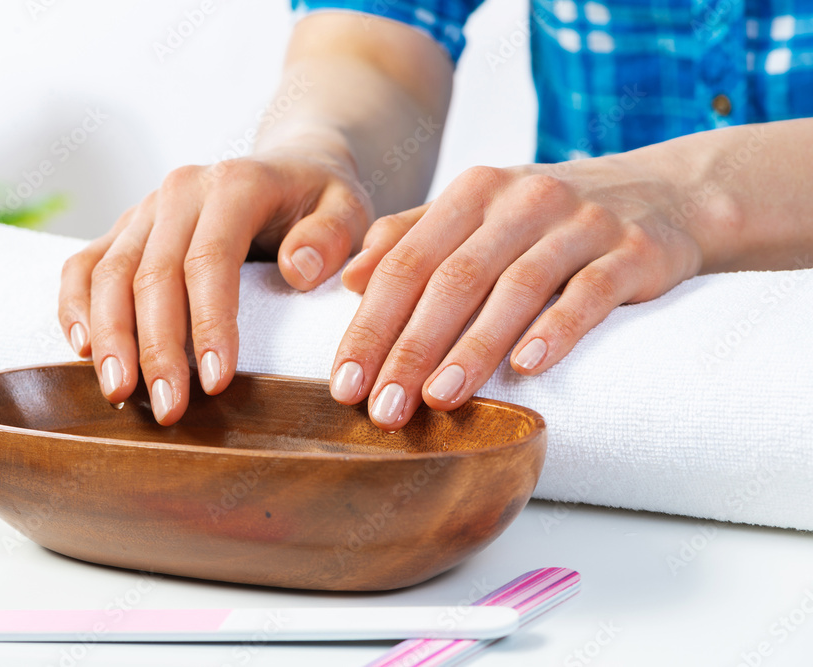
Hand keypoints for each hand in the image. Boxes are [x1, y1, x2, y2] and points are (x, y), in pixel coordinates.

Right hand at [59, 150, 370, 423]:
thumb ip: (334, 235)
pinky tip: (83, 350)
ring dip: (111, 338)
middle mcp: (181, 191)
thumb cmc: (320, 201)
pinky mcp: (126, 228)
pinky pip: (85, 264)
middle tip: (168, 409)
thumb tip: (298, 269)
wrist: (290, 168)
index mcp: (235, 184)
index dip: (209, 323)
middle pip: (153, 274)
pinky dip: (75, 306)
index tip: (217, 381)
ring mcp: (146, 209)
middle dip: (157, 348)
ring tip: (119, 393)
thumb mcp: (349, 208)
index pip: (211, 259)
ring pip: (109, 273)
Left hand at [330, 154, 704, 429]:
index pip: (407, 263)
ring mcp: (581, 223)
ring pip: (517, 287)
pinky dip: (559, 328)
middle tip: (383, 408)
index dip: (371, 325)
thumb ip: (413, 237)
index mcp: (473, 193)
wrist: (664, 191)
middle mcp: (522, 201)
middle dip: (411, 348)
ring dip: (474, 347)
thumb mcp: (479, 212)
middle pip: (454, 279)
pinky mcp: (633, 250)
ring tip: (440, 399)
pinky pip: (592, 292)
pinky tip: (530, 367)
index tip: (345, 383)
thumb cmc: (550, 218)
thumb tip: (349, 279)